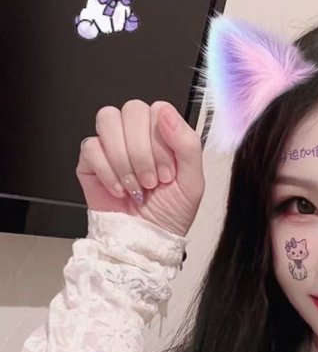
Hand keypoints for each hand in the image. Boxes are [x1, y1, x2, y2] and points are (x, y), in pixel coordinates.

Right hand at [76, 100, 204, 237]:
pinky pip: (91, 146)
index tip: (168, 173)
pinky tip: (118, 190)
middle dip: (143, 152)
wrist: (145, 242)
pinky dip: (106, 172)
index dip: (161, 140)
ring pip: (108, 119)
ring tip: (135, 186)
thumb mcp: (192, 182)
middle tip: (151, 182)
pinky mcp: (90, 160)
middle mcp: (135, 134)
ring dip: (124, 158)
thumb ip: (188, 144)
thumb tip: (166, 113)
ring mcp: (111, 145)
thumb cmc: (169, 215)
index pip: (157, 109)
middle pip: (131, 110)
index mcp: (162, 134)